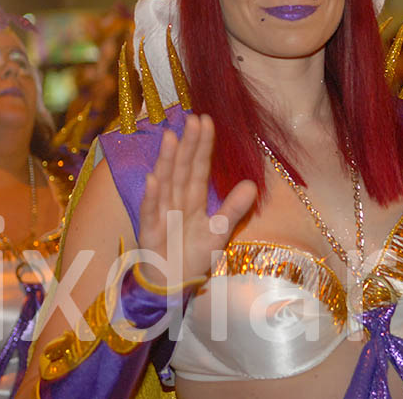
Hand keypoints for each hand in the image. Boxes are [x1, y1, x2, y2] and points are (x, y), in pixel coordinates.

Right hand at [137, 114, 256, 286]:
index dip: (202, 146)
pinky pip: (151, 211)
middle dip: (187, 144)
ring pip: (165, 183)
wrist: (170, 285)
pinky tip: (153, 179)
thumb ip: (233, 209)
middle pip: (181, 168)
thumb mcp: (219, 232)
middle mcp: (175, 201)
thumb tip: (252, 185)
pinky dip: (151, 196)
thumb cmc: (192, 256)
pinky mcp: (150, 232)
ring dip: (166, 161)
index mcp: (192, 199)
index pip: (198, 167)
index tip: (206, 121)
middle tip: (192, 118)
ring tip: (170, 137)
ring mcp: (161, 214)